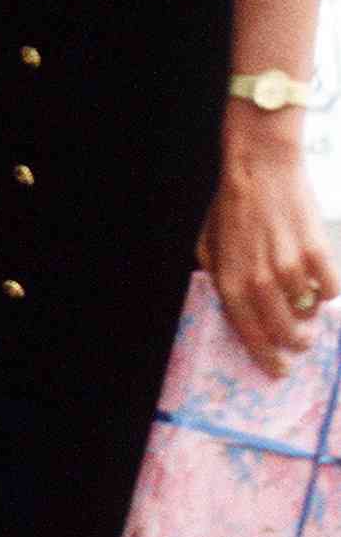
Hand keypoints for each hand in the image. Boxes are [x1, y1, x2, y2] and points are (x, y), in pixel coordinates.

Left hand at [198, 123, 338, 375]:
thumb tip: (228, 306)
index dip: (265, 356)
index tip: (277, 369)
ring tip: (308, 314)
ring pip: (308, 311)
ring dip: (310, 318)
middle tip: (299, 345)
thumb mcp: (208, 243)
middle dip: (294, 344)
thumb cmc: (232, 205)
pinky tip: (322, 285)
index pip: (249, 332)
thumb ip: (216, 275)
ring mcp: (290, 265)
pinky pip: (330, 288)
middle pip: (284, 330)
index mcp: (230, 278)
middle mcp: (260, 277)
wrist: (261, 166)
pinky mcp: (317, 251)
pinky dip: (328, 292)